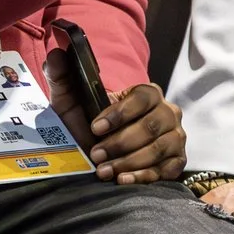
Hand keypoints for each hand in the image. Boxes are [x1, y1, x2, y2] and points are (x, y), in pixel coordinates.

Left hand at [43, 49, 186, 184]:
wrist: (97, 154)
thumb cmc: (88, 124)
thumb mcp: (71, 102)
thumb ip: (63, 77)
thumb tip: (57, 54)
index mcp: (148, 93)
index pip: (143, 97)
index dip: (120, 113)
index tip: (95, 127)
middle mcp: (168, 112)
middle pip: (152, 125)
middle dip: (121, 143)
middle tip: (95, 154)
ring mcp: (175, 137)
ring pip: (159, 148)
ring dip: (129, 161)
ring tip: (103, 171)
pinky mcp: (177, 161)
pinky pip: (167, 169)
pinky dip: (144, 176)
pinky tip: (123, 180)